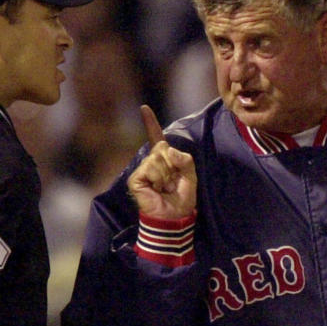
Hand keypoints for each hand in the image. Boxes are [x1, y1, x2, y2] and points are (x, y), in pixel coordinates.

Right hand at [127, 104, 196, 218]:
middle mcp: (150, 163)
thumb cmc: (182, 199)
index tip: (143, 108)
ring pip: (157, 159)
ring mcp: (142, 170)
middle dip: (173, 164)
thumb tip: (167, 149)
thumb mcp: (191, 176)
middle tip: (172, 182)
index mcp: (163, 160)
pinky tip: (157, 189)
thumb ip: (185, 159)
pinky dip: (158, 178)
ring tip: (165, 188)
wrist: (174, 217)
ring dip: (166, 175)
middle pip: (162, 148)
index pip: (156, 138)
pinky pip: (150, 168)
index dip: (150, 123)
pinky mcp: (135, 179)